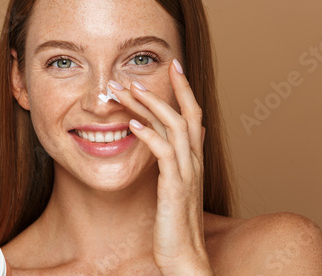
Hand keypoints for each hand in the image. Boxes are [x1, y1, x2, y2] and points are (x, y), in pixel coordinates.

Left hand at [108, 59, 212, 274]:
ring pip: (173, 127)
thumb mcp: (180, 185)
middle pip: (184, 113)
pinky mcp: (174, 186)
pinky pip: (163, 153)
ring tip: (127, 90)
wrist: (185, 255)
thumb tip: (188, 136)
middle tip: (135, 73)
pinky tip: (132, 125)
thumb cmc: (176, 221)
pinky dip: (148, 135)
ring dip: (149, 105)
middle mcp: (194, 160)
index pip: (193, 114)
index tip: (173, 66)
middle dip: (164, 89)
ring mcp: (186, 172)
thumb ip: (181, 159)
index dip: (184, 89)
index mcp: (194, 158)